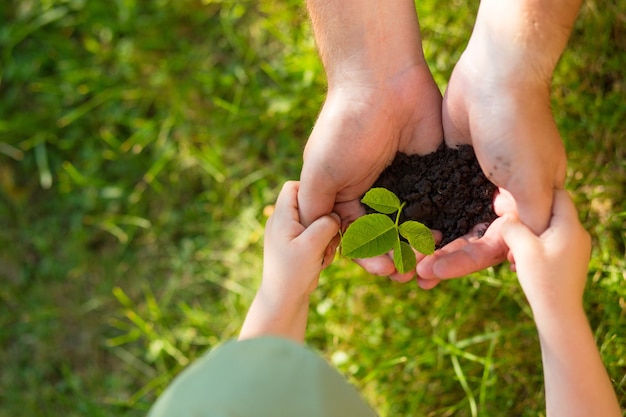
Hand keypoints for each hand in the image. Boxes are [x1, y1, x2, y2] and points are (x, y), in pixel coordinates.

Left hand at [261, 181, 339, 302]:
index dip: (310, 191)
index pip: (293, 187)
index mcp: (280, 217)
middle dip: (322, 218)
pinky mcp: (295, 247)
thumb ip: (326, 224)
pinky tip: (322, 259)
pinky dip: (321, 245)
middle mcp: (281, 222)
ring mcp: (287, 235)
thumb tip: (335, 215)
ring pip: (313, 222)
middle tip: (329, 235)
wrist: (283, 301)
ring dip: (324, 235)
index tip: (327, 206)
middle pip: (307, 204)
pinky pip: (313, 237)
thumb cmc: (294, 272)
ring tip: (325, 251)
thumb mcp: (312, 245)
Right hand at [299, 64, 442, 281]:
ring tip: (430, 262)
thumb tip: (316, 242)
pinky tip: (448, 239)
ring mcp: (406, 183)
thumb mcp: (318, 174)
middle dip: (396, 256)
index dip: (369, 256)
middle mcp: (376, 193)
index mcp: (346, 196)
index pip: (357, 237)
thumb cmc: (343, 129)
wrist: (380, 82)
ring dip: (419, 247)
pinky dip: (442, 223)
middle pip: (388, 237)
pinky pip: (439, 203)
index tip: (384, 269)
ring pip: (414, 226)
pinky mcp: (433, 171)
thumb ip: (314, 211)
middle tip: (410, 272)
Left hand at [417, 0, 575, 281]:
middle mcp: (497, 197)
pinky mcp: (448, 165)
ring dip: (425, 241)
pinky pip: (432, 197)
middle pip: (466, 238)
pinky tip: (395, 227)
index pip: (492, 246)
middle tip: (410, 274)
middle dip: (440, 257)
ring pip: (446, 221)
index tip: (431, 272)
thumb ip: (528, 219)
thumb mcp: (531, 180)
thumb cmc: (517, 128)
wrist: (496, 73)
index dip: (462, 262)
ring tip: (398, 258)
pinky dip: (416, 213)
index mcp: (522, 205)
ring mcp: (471, 180)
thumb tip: (519, 255)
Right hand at [500, 189, 590, 313]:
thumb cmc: (541, 278)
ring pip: (552, 228)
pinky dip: (539, 245)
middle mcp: (579, 233)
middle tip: (514, 229)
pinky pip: (555, 242)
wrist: (559, 312)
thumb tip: (507, 217)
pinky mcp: (573, 259)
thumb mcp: (521, 248)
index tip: (518, 203)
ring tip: (517, 250)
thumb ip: (512, 226)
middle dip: (532, 217)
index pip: (558, 194)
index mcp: (570, 225)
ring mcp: (578, 247)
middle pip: (554, 211)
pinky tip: (525, 260)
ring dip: (533, 234)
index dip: (538, 194)